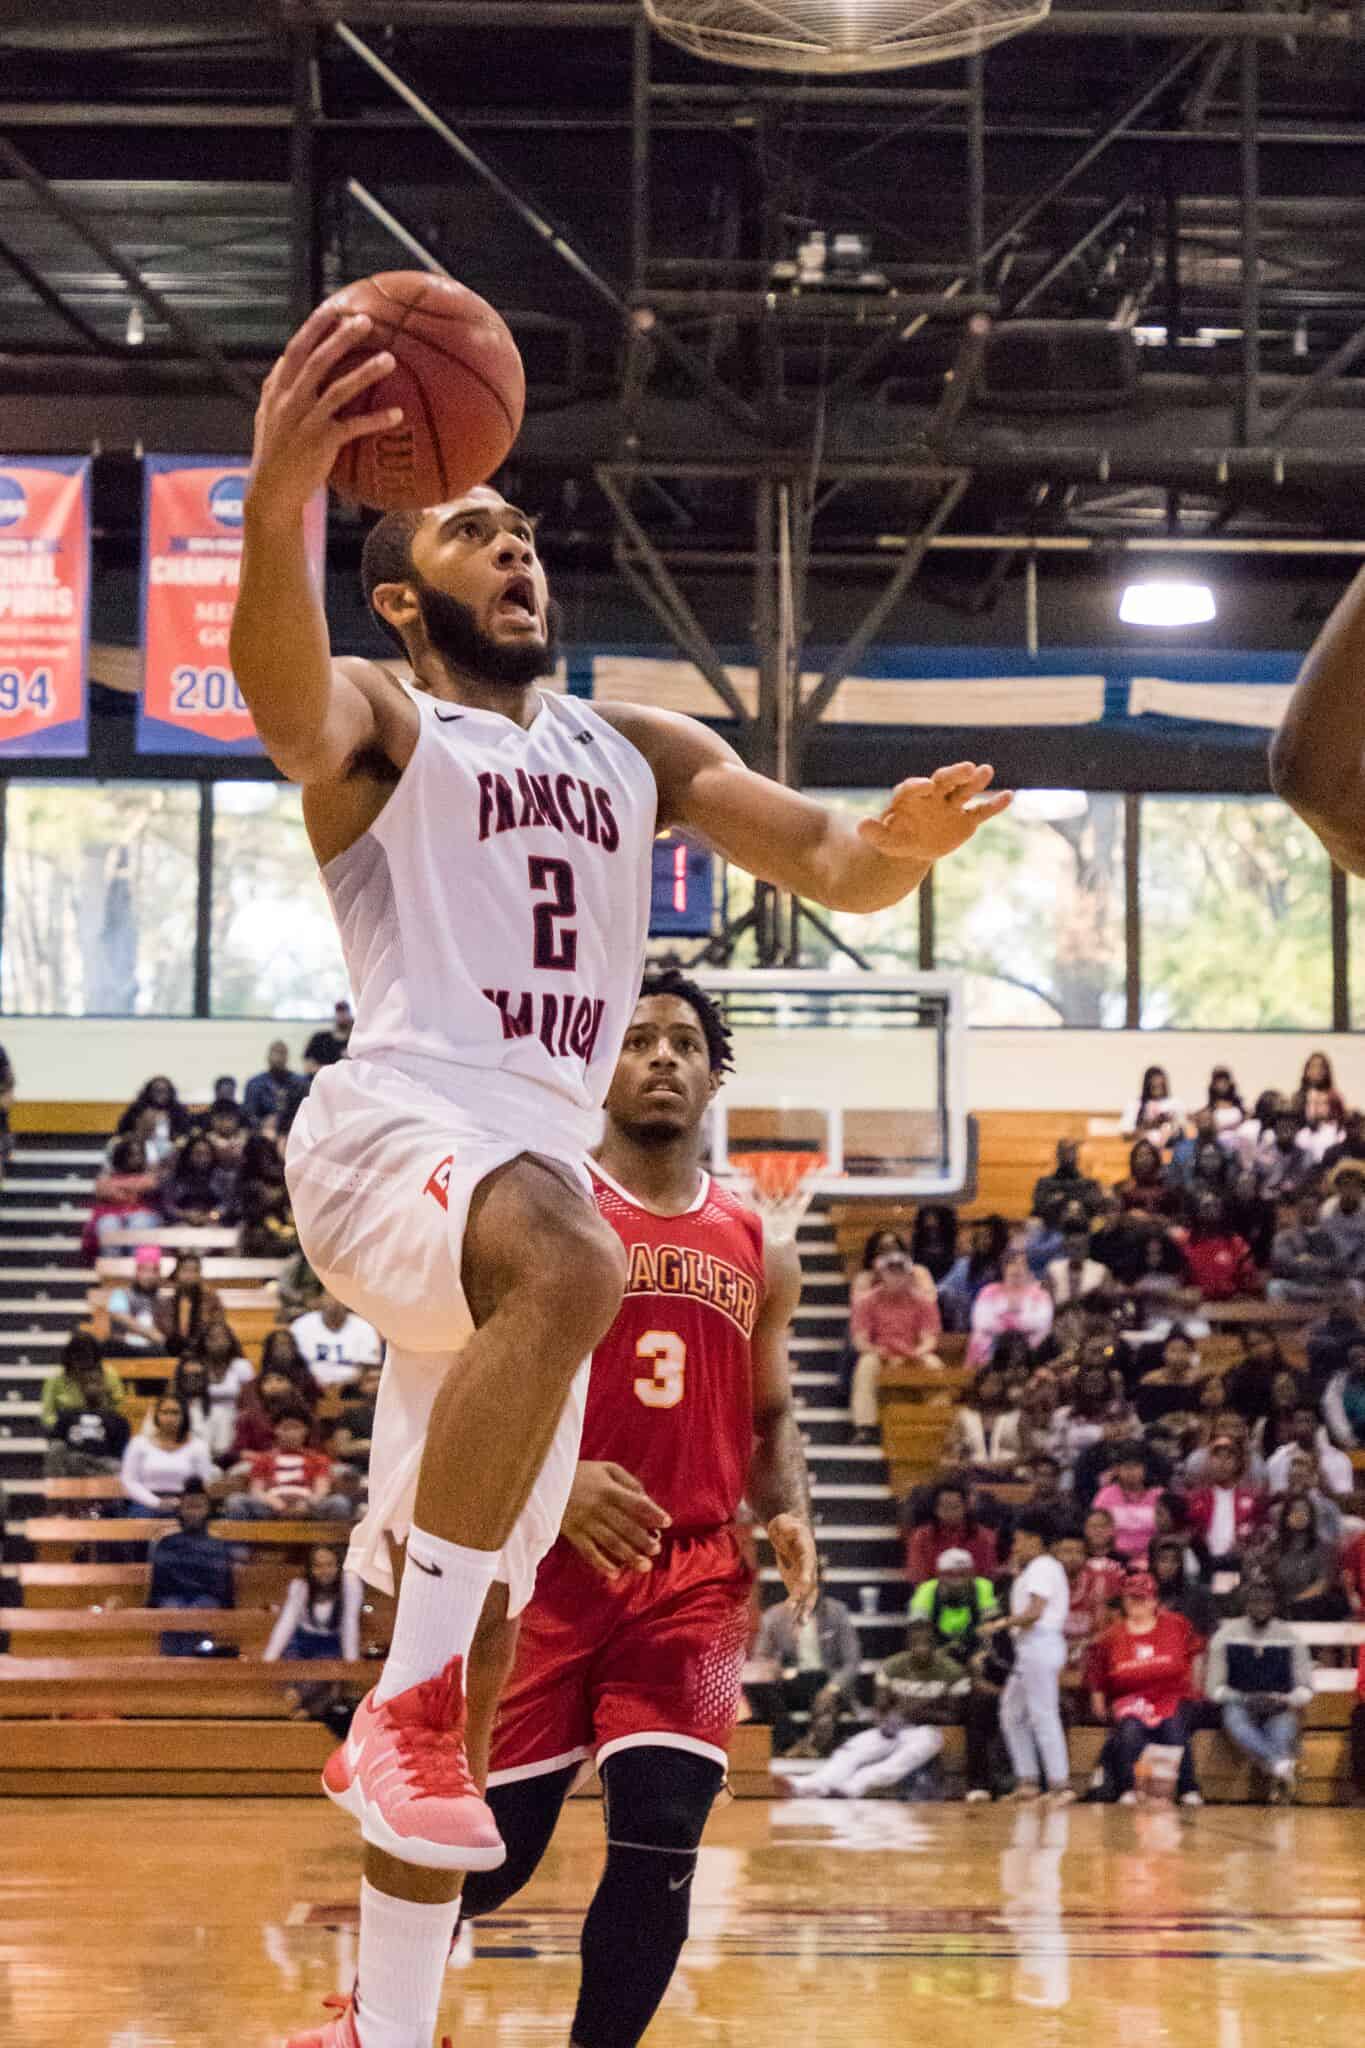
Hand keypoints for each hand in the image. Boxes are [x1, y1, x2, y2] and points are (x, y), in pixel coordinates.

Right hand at [246, 303, 404, 524]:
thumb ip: (275, 388)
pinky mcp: (321, 443)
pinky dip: (376, 420)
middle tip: (366, 322)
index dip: (314, 328)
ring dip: (365, 372)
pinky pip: (354, 427)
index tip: (332, 308)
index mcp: (278, 390)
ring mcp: (306, 421)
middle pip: (318, 361)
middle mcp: (290, 401)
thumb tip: (283, 362)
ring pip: (338, 390)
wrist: (272, 491)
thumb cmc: (274, 453)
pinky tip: (398, 415)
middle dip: (341, 338)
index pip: (295, 350)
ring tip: (389, 359)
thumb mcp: (266, 416)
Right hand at [561, 1461, 669, 1577]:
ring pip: (610, 1542)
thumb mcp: (606, 1468)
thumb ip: (628, 1481)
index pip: (636, 1503)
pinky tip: (614, 1574)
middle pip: (626, 1526)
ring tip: (644, 1566)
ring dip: (629, 1555)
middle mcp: (598, 1507)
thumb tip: (645, 1498)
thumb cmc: (581, 1473)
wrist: (544, 1479)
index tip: (667, 1522)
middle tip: (656, 1549)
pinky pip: (588, 1552)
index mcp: (608, 1489)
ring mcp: (585, 1522)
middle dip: (643, 1540)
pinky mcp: (573, 1534)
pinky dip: (601, 1564)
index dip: (653, 1513)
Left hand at [768, 1513, 818, 1620]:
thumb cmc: (790, 1526)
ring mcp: (804, 1578)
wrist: (789, 1530)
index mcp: (808, 1556)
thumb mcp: (789, 1525)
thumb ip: (791, 1530)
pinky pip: (797, 1600)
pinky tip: (790, 1625)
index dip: (805, 1580)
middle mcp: (809, 1570)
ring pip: (805, 1599)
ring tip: (796, 1630)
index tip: (801, 1590)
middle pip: (810, 1590)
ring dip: (801, 1613)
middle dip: (806, 1606)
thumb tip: (789, 1528)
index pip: (808, 1569)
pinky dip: (794, 1611)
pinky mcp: (796, 1583)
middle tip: (801, 1621)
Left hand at [856, 764, 1011, 862]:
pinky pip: (981, 811)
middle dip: (954, 774)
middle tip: (966, 767)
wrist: (912, 847)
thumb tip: (861, 825)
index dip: (918, 785)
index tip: (926, 785)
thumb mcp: (882, 839)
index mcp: (910, 796)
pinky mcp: (966, 819)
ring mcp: (951, 805)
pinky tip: (1008, 795)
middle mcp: (933, 795)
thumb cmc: (895, 839)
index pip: (914, 787)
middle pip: (944, 780)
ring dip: (976, 781)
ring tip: (986, 771)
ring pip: (965, 790)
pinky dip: (994, 804)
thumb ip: (873, 832)